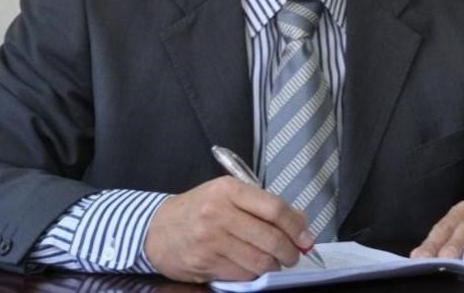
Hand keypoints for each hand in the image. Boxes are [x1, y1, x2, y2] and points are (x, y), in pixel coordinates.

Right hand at [144, 176, 313, 282]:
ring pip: (259, 260)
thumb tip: (299, 221)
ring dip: (274, 265)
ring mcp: (212, 240)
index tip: (305, 237)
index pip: (273, 207)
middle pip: (270, 237)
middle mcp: (220, 213)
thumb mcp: (227, 194)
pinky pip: (243, 274)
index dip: (295, 225)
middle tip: (294, 254)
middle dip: (290, 250)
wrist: (158, 229)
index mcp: (228, 190)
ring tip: (274, 260)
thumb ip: (261, 204)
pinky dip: (254, 274)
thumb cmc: (198, 208)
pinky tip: (252, 266)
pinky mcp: (206, 264)